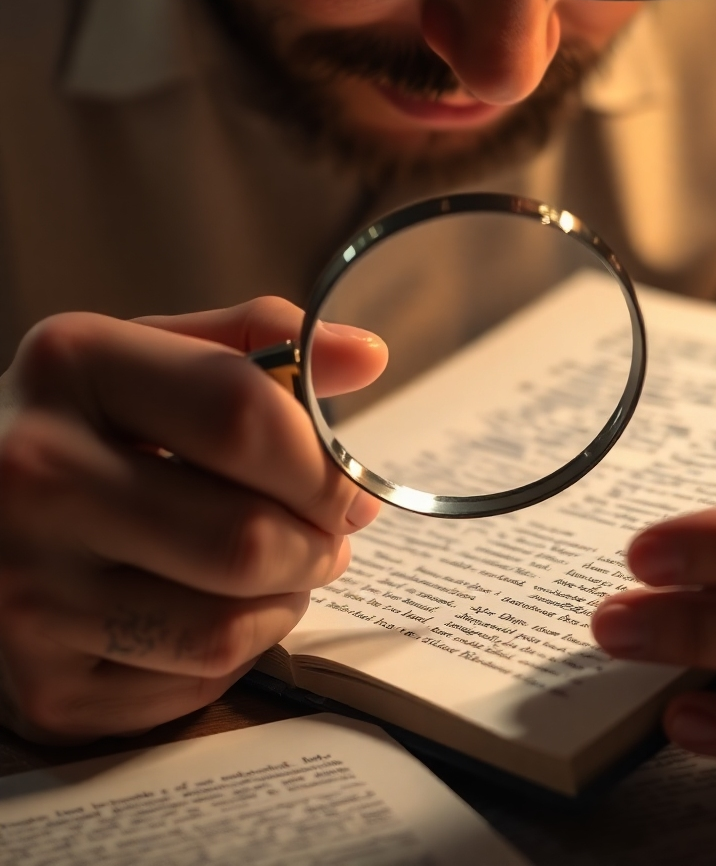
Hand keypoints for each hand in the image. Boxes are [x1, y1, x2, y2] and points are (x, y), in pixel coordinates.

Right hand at [0, 298, 386, 741]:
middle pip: (245, 539)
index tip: (351, 486)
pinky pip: (195, 682)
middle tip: (327, 535)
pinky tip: (216, 607)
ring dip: (286, 599)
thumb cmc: (94, 425)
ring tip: (281, 568)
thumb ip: (262, 344)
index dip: (324, 463)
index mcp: (75, 366)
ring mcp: (25, 589)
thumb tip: (367, 356)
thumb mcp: (159, 356)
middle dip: (318, 544)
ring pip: (226, 627)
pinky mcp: (42, 684)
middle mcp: (32, 476)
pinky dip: (237, 651)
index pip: (244, 418)